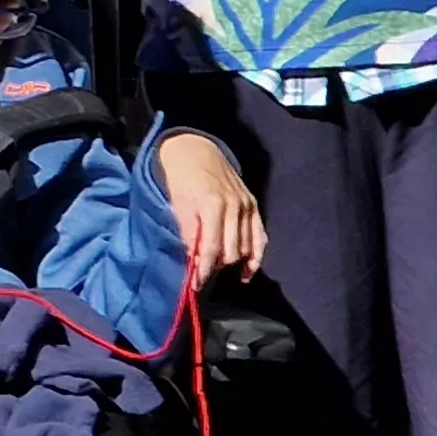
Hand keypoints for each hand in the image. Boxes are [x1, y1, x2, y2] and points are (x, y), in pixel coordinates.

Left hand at [154, 131, 263, 282]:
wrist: (194, 150)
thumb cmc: (179, 178)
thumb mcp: (176, 204)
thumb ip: (186, 232)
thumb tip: (192, 261)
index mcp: (212, 204)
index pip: (211, 248)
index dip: (203, 270)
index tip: (194, 285)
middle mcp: (235, 206)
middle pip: (231, 251)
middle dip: (216, 267)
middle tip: (201, 276)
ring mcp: (247, 206)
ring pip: (246, 248)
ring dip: (232, 263)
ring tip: (217, 271)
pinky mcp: (254, 206)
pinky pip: (261, 238)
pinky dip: (255, 258)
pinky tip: (246, 273)